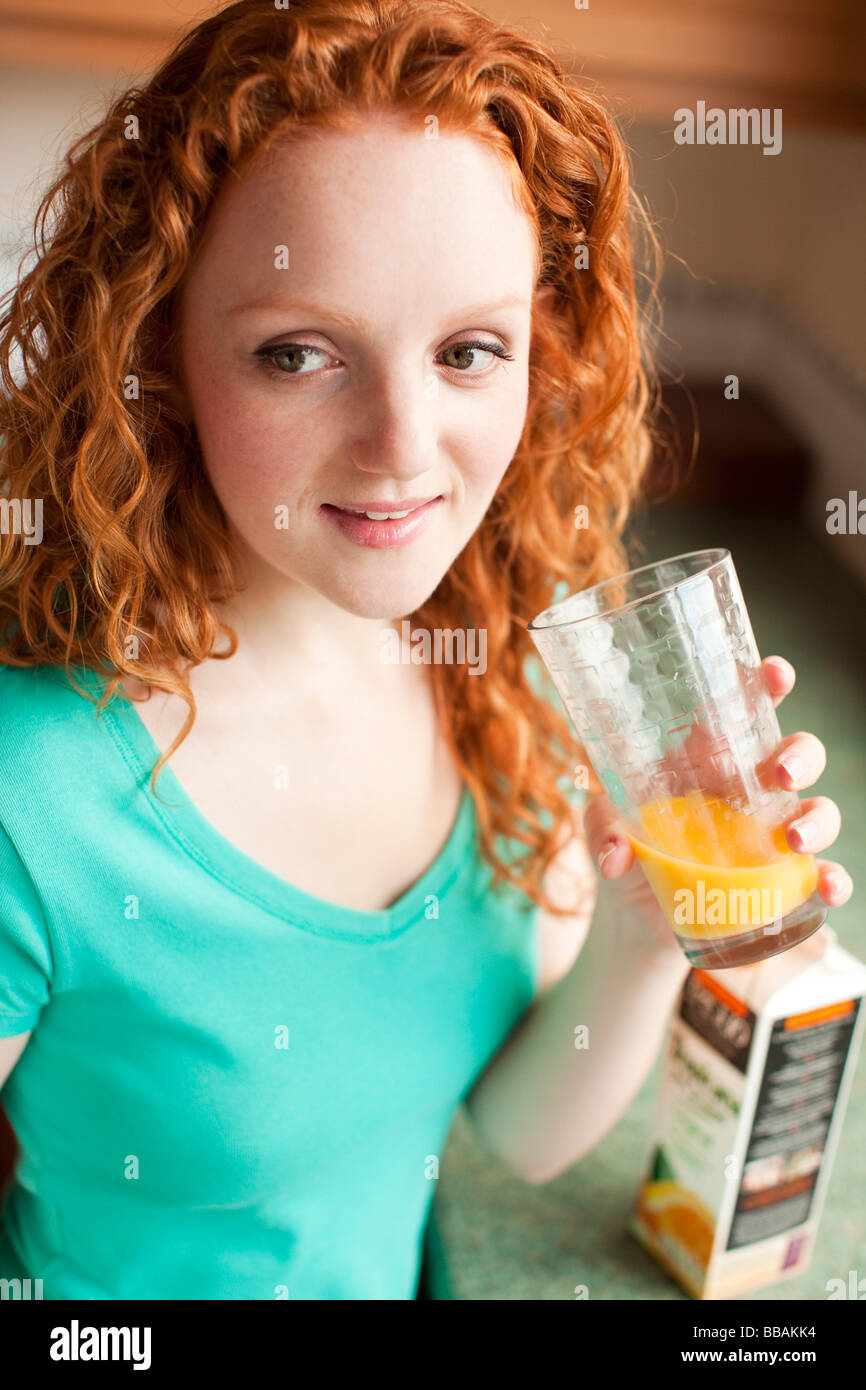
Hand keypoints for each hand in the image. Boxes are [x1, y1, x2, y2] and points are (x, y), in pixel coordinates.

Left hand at [582, 654, 853, 954]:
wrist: (640, 917)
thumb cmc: (629, 849)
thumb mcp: (604, 828)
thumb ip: (602, 828)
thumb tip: (615, 855)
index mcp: (708, 759)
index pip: (744, 710)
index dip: (766, 686)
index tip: (774, 674)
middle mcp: (749, 790)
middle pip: (797, 753)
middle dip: (801, 754)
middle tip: (782, 772)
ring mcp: (770, 834)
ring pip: (818, 810)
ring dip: (818, 820)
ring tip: (794, 839)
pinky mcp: (781, 881)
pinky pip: (821, 874)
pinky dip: (833, 879)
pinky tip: (828, 886)